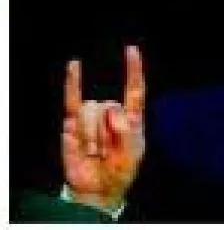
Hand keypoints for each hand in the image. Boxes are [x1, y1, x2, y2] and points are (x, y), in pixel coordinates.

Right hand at [61, 45, 145, 210]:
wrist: (96, 188)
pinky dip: (73, 82)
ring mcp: (93, 114)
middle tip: (106, 153)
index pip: (134, 89)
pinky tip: (75, 66)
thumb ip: (126, 132)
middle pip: (108, 107)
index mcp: (131, 116)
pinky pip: (72, 99)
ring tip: (94, 152)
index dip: (133, 70)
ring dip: (91, 138)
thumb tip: (110, 110)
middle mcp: (112, 110)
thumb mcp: (131, 154)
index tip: (131, 50)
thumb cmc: (119, 169)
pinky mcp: (74, 121)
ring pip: (91, 113)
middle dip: (106, 134)